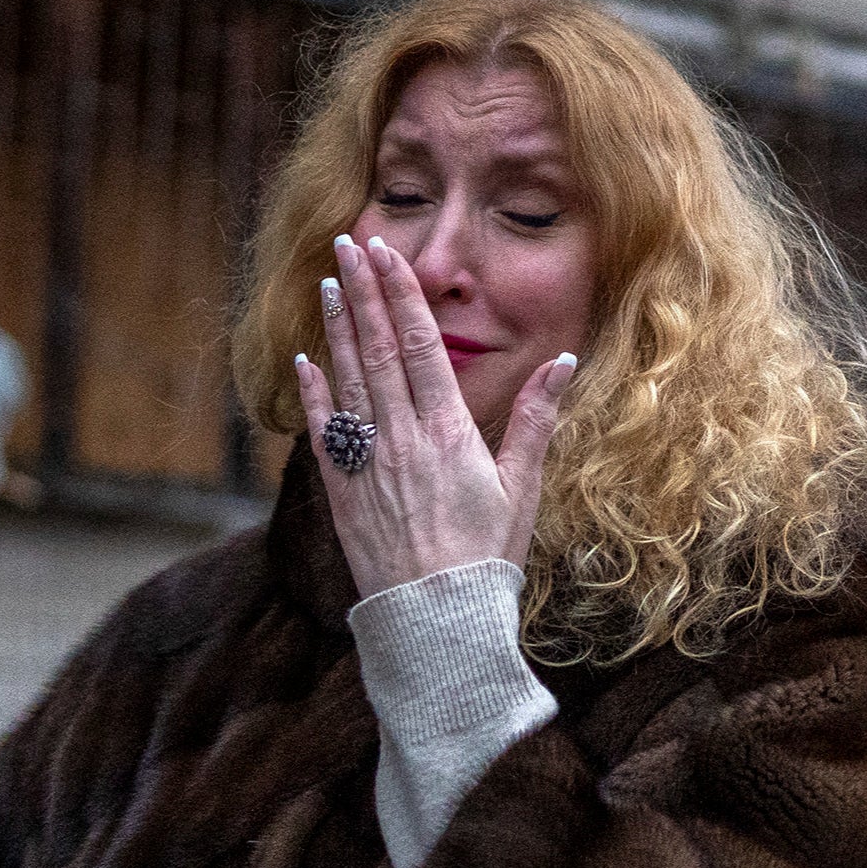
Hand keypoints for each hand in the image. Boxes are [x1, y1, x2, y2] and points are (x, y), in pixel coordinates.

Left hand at [294, 232, 572, 597]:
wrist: (436, 622)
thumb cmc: (487, 558)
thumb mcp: (522, 488)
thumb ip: (535, 419)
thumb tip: (562, 361)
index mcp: (449, 433)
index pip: (419, 345)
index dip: (402, 295)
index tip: (387, 254)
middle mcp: (402, 439)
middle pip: (378, 350)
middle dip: (364, 293)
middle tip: (349, 245)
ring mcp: (366, 465)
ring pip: (347, 380)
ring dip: (337, 329)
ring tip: (328, 284)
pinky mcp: (342, 494)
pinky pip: (321, 433)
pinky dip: (312, 394)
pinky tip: (304, 361)